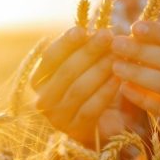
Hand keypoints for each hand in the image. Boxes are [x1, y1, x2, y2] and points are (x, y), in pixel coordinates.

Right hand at [32, 26, 139, 147]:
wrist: (105, 122)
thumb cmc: (94, 85)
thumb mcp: (86, 65)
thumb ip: (85, 49)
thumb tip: (98, 28)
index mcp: (39, 80)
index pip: (49, 58)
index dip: (66, 43)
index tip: (83, 29)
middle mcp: (43, 100)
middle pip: (65, 72)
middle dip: (88, 52)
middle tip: (108, 36)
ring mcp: (58, 118)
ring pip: (78, 89)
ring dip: (100, 69)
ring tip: (118, 54)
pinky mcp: (76, 130)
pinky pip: (91, 107)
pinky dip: (106, 90)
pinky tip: (120, 78)